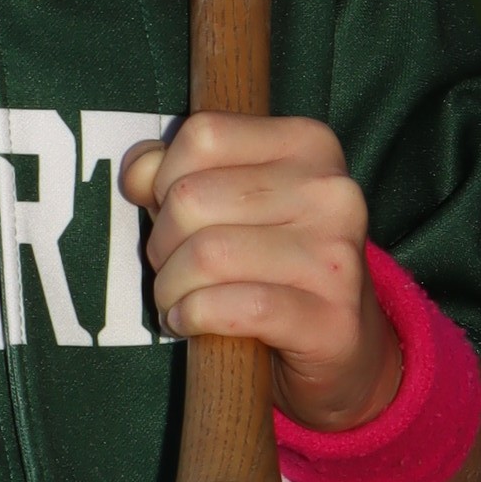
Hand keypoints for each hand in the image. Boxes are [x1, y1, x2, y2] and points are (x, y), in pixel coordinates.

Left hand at [116, 115, 400, 429]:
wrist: (343, 346)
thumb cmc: (273, 265)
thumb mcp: (230, 203)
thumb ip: (177, 173)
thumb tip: (137, 172)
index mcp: (310, 145)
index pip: (204, 135)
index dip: (164, 179)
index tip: (173, 216)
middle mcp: (332, 192)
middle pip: (193, 197)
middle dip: (162, 243)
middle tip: (172, 270)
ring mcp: (335, 256)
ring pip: (207, 255)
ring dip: (171, 287)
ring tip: (177, 300)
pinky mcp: (330, 319)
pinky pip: (232, 307)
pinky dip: (193, 317)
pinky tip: (190, 322)